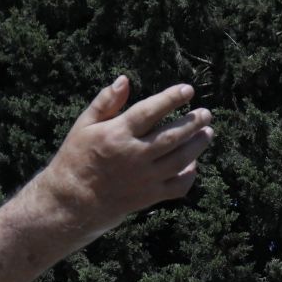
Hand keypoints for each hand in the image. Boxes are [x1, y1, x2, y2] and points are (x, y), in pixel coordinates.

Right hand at [39, 79, 214, 243]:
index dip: (172, 98)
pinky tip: (193, 164)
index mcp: (117, 134)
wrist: (74, 202)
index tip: (188, 90)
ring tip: (207, 133)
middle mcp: (134, 155)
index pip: (151, 110)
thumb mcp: (84, 126)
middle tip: (206, 113)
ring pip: (181, 159)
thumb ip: (106, 102)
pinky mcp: (150, 196)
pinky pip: (178, 186)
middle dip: (193, 122)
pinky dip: (190, 175)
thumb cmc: (78, 158)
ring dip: (198, 145)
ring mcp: (145, 178)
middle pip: (173, 135)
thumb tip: (125, 80)